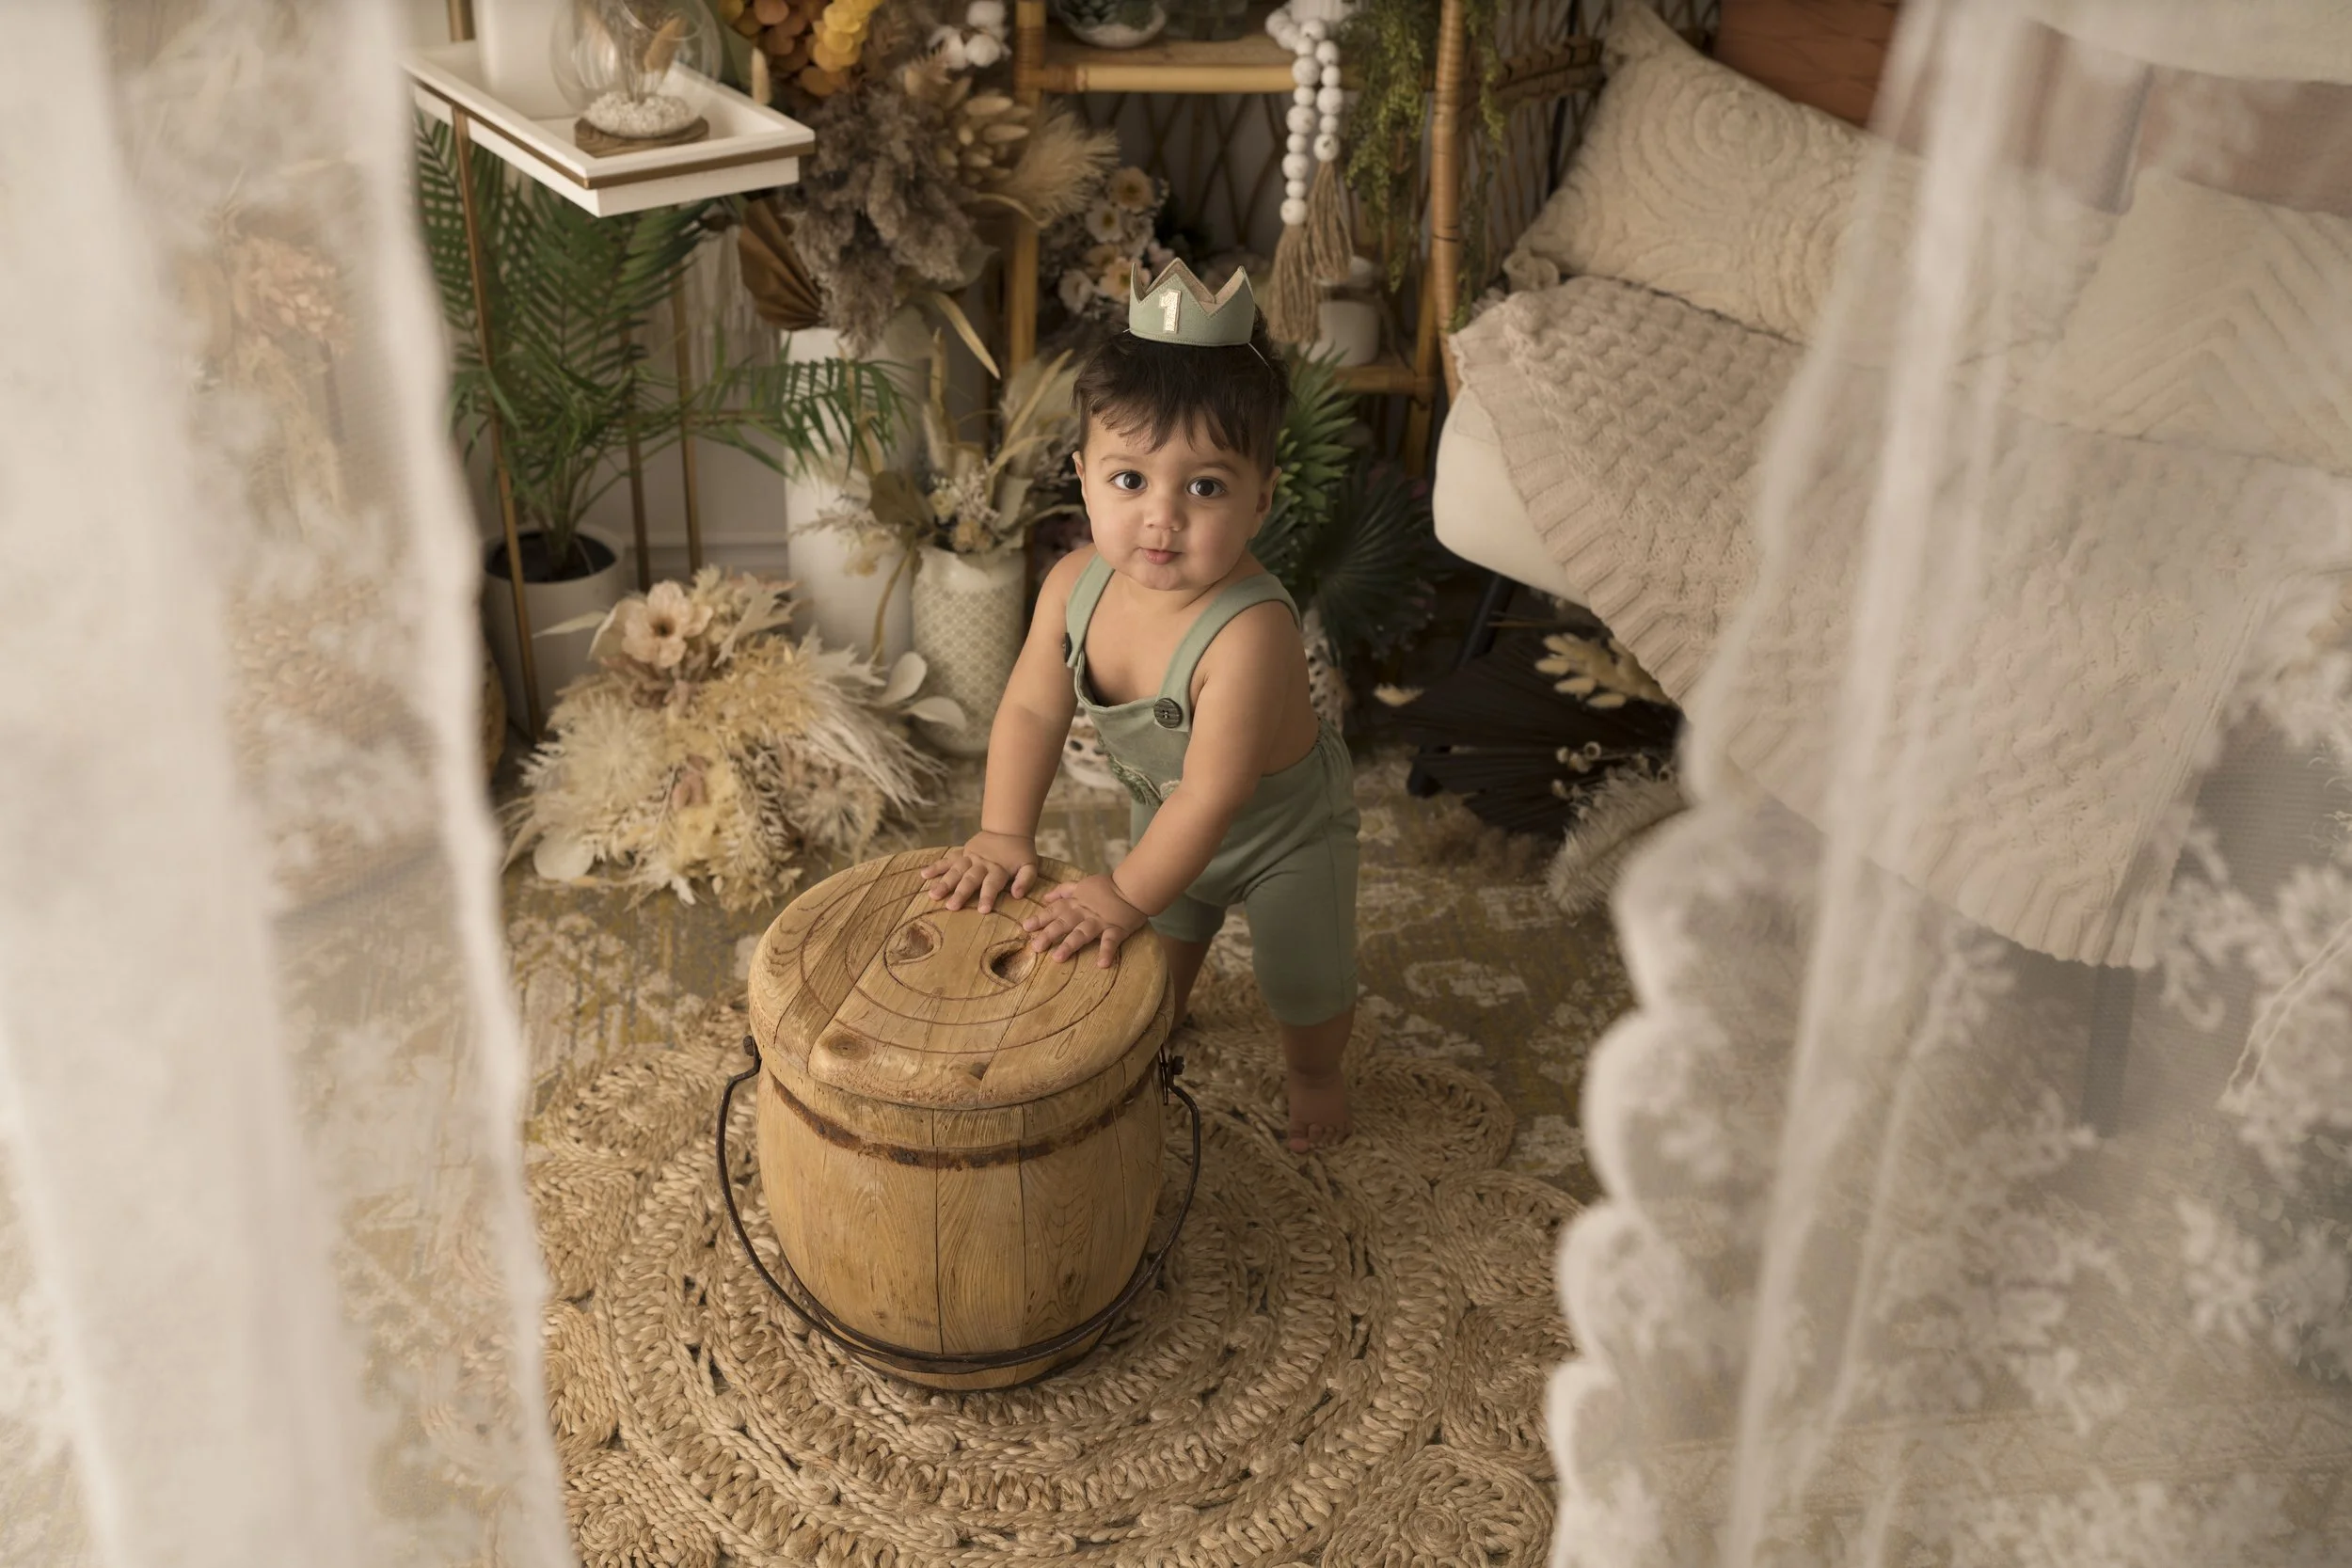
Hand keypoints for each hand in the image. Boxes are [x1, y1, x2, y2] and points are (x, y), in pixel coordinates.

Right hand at [920, 831, 1039, 912]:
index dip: (988, 896)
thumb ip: (1026, 880)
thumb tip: (1018, 895)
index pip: (993, 884)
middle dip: (961, 892)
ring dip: (944, 882)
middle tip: (951, 906)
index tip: (982, 910)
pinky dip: (935, 866)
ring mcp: (970, 858)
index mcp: (998, 869)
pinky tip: (923, 875)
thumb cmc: (1020, 853)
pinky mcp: (962, 853)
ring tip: (933, 895)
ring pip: (955, 870)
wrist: (1008, 829)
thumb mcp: (1030, 865)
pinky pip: (947, 860)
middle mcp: (982, 864)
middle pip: (970, 879)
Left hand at [1024, 873, 1147, 967]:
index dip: (1040, 918)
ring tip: (1058, 958)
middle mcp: (1084, 913)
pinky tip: (1102, 964)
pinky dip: (1107, 951)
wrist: (1133, 888)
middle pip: (1064, 923)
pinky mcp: (1117, 929)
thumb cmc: (1107, 887)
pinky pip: (1111, 941)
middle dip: (1049, 934)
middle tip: (1035, 947)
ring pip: (1082, 933)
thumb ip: (1063, 891)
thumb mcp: (1082, 884)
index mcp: (1076, 903)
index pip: (1055, 910)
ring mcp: (1100, 922)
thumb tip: (1045, 898)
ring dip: (1070, 945)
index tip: (1026, 928)